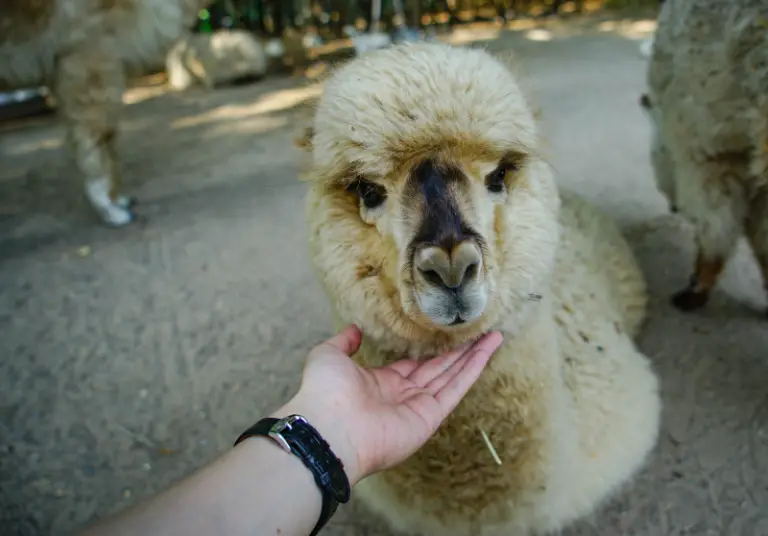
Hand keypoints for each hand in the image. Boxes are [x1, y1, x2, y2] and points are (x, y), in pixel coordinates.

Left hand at [275, 326, 503, 485]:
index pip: (412, 365)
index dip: (430, 351)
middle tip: (478, 333)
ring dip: (473, 357)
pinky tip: (487, 352)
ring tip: (493, 337)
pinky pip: (455, 389)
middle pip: (438, 369)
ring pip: (452, 377)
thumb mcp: (329, 355)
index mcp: (380, 383)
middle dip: (459, 352)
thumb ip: (344, 342)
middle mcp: (402, 396)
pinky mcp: (429, 417)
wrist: (328, 426)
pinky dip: (473, 370)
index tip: (445, 336)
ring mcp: (418, 407)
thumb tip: (354, 330)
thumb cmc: (324, 392)